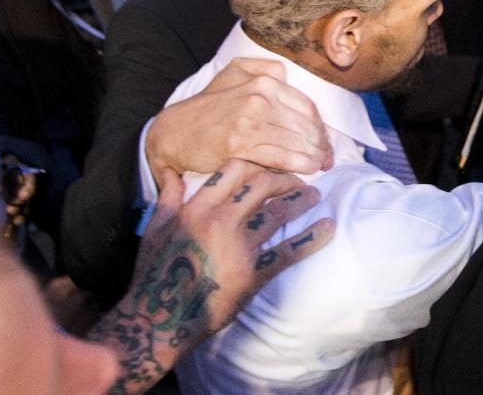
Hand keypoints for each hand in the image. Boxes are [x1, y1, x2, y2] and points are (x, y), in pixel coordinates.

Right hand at [88, 158, 334, 393]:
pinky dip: (311, 238)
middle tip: (298, 180)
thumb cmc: (154, 274)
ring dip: (301, 200)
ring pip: (278, 212)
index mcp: (196, 208)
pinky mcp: (252, 274)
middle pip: (262, 185)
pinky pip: (288, 251)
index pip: (234, 169)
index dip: (257, 163)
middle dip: (284, 178)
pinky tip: (328, 228)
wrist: (159, 320)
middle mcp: (220, 222)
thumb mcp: (155, 230)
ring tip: (314, 195)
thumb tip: (174, 174)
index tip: (269, 166)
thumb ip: (168, 199)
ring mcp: (238, 248)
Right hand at [146, 58, 332, 184]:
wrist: (173, 132)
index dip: (320, 126)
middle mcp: (258, 96)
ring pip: (295, 141)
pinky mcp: (239, 144)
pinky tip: (309, 169)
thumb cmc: (209, 107)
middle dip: (320, 143)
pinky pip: (279, 155)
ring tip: (322, 165)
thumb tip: (290, 77)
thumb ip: (265, 70)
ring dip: (314, 156)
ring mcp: (249, 120)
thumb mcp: (234, 73)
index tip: (324, 140)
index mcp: (263, 80)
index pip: (306, 106)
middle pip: (304, 124)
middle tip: (328, 157)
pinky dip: (298, 164)